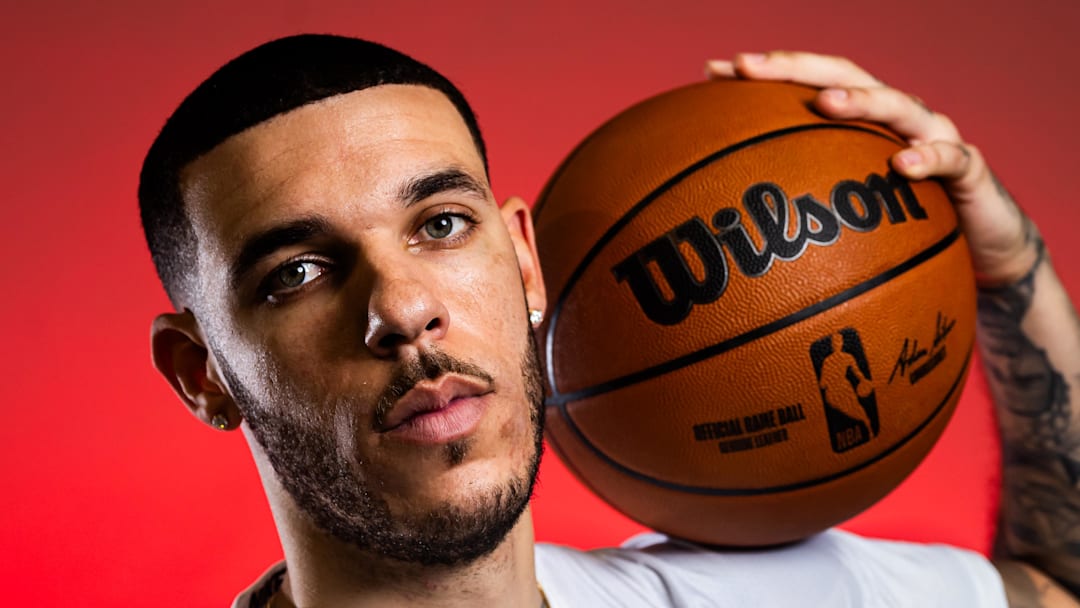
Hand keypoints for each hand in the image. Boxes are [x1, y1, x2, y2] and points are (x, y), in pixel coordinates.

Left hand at [705, 51, 1039, 286]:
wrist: (983, 250)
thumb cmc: (905, 226)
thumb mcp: (847, 212)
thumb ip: (801, 203)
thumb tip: (727, 223)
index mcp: (862, 120)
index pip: (809, 82)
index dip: (765, 74)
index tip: (712, 72)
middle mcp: (896, 117)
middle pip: (845, 75)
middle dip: (794, 68)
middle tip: (747, 67)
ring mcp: (935, 136)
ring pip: (897, 105)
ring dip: (859, 101)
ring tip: (822, 103)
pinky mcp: (970, 169)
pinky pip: (950, 158)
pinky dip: (927, 158)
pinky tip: (900, 166)